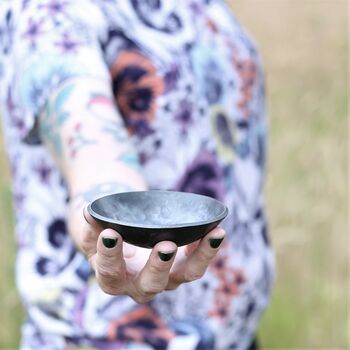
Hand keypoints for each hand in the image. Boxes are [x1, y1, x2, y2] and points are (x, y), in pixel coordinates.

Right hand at [79, 206, 224, 303]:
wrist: (122, 234)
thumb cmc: (106, 231)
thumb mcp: (92, 227)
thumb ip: (90, 223)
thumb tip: (88, 212)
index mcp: (113, 277)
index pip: (110, 271)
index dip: (110, 255)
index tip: (110, 234)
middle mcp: (139, 284)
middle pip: (151, 283)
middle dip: (158, 265)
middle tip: (165, 245)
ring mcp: (164, 277)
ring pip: (186, 275)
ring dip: (200, 257)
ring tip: (213, 234)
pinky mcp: (181, 265)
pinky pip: (198, 260)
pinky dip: (208, 247)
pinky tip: (216, 230)